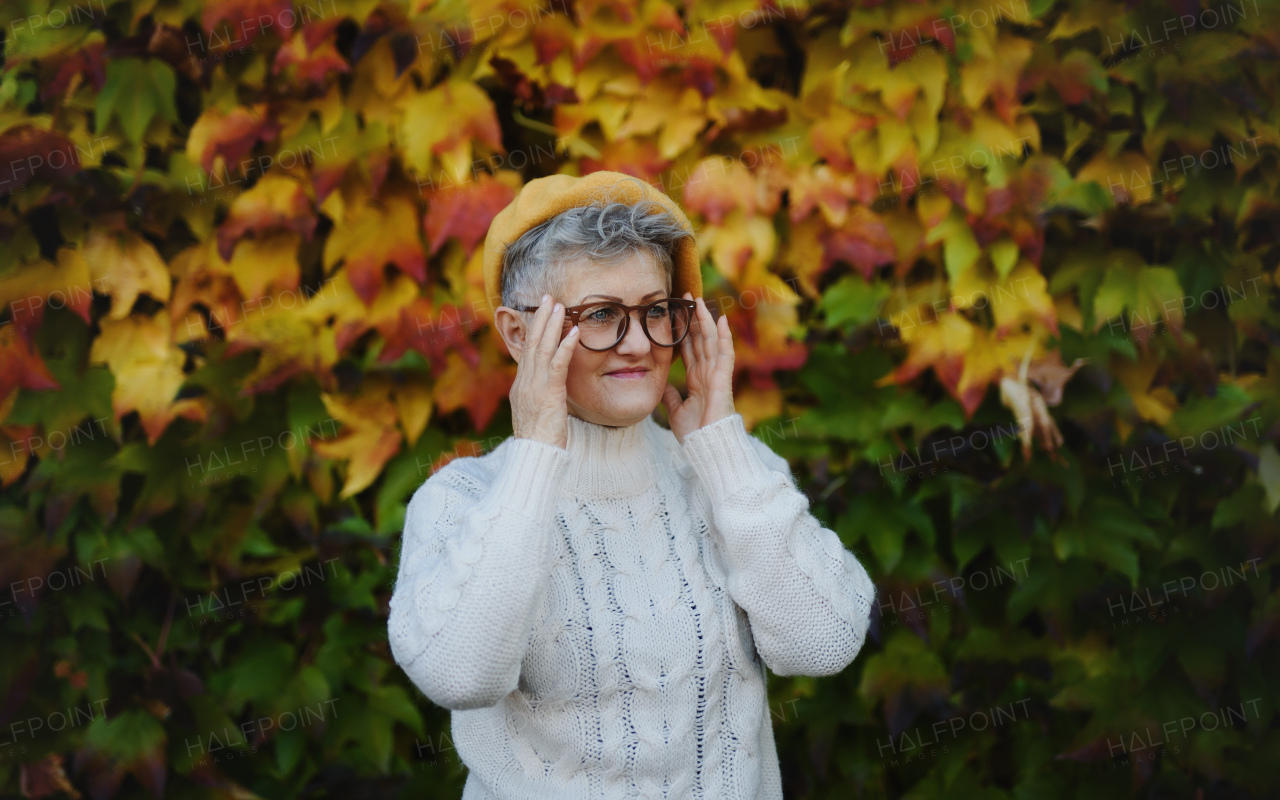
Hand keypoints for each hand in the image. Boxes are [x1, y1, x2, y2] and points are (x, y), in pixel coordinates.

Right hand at [509, 294, 579, 449]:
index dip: (534, 330)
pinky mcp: (548, 394)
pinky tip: (575, 332)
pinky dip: (565, 346)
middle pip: (531, 343)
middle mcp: (524, 383)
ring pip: (542, 348)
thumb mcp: (536, 414)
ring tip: (560, 305)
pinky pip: (557, 365)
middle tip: (548, 298)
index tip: (542, 312)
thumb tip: (547, 388)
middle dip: (540, 318)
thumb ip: (541, 397)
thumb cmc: (540, 442)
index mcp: (521, 386)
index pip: (527, 352)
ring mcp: (534, 387)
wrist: (534, 458)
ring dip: (551, 324)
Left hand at [661, 294, 735, 442]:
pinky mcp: (723, 380)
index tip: (675, 313)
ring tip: (699, 301)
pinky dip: (724, 337)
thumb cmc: (695, 433)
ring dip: (705, 320)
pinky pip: (724, 354)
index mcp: (697, 379)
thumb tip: (662, 385)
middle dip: (693, 318)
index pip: (689, 349)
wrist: (706, 447)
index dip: (683, 331)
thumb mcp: (675, 411)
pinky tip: (721, 320)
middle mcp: (707, 373)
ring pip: (711, 341)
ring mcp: (716, 375)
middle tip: (686, 297)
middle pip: (700, 340)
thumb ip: (670, 396)